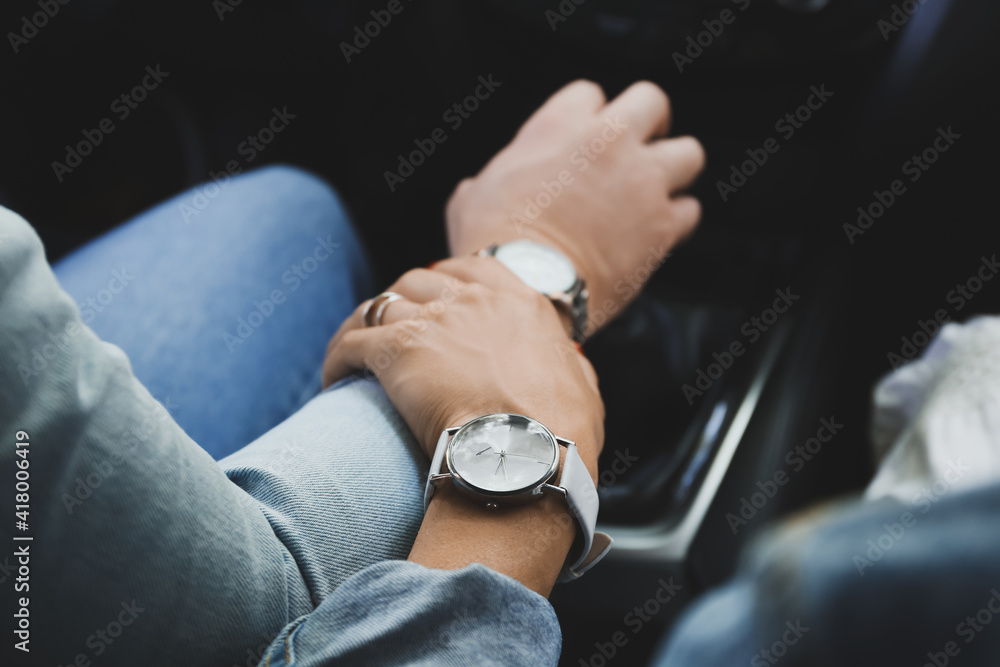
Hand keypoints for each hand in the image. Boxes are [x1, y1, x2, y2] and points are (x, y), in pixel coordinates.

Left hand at [322, 257, 604, 478]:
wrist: (526, 459)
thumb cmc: (562, 435)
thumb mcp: (584, 389)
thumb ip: (572, 366)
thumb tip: (571, 365)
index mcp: (519, 303)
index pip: (472, 269)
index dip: (447, 281)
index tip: (436, 300)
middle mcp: (473, 300)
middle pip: (419, 280)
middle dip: (403, 302)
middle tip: (394, 332)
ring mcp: (433, 321)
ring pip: (379, 306)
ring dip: (365, 327)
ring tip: (354, 356)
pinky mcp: (396, 350)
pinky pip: (350, 343)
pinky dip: (337, 357)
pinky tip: (333, 379)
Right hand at [445, 79, 704, 336]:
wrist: (522, 288)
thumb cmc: (488, 244)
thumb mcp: (471, 197)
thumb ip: (489, 179)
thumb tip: (480, 188)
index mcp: (558, 126)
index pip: (589, 94)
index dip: (588, 119)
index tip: (583, 144)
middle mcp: (608, 142)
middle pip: (652, 101)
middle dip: (651, 123)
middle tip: (641, 149)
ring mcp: (642, 181)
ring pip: (689, 153)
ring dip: (674, 171)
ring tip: (656, 193)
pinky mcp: (663, 224)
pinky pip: (689, 211)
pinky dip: (676, 223)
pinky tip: (656, 236)